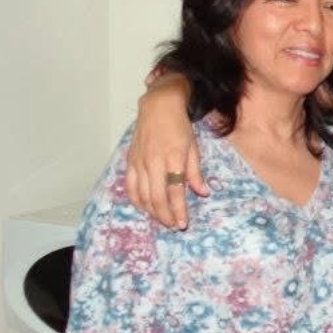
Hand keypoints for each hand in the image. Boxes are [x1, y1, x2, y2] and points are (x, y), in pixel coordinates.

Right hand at [123, 89, 204, 229]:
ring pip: (142, 195)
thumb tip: (203, 193)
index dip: (178, 211)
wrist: (158, 107)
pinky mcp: (130, 161)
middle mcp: (153, 163)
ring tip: (161, 219)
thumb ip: (195, 172)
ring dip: (152, 211)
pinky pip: (130, 187)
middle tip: (173, 226)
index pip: (175, 192)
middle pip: (157, 198)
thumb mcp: (193, 148)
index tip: (182, 223)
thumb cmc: (179, 127)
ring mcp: (139, 163)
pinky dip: (136, 200)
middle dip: (165, 216)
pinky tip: (143, 208)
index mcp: (173, 159)